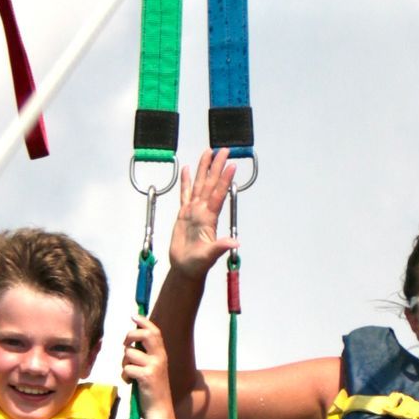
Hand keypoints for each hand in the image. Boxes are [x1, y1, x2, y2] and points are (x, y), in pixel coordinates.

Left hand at [121, 316, 169, 401]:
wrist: (159, 408)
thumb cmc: (153, 388)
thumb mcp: (153, 368)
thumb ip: (146, 354)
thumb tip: (132, 340)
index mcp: (161, 354)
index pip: (155, 331)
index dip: (144, 321)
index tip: (134, 316)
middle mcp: (160, 357)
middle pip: (145, 335)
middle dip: (130, 335)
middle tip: (125, 343)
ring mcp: (154, 366)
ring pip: (130, 353)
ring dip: (124, 362)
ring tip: (129, 372)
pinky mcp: (146, 376)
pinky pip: (127, 368)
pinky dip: (124, 376)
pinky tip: (130, 382)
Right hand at [168, 151, 239, 280]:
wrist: (185, 269)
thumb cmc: (197, 264)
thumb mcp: (210, 256)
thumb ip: (221, 247)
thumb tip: (235, 243)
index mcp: (209, 218)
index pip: (218, 194)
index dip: (224, 180)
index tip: (231, 165)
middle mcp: (203, 211)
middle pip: (211, 183)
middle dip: (217, 166)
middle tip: (223, 150)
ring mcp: (194, 211)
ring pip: (199, 184)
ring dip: (203, 169)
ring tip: (207, 152)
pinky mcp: (183, 214)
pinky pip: (184, 194)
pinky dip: (185, 181)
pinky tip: (186, 169)